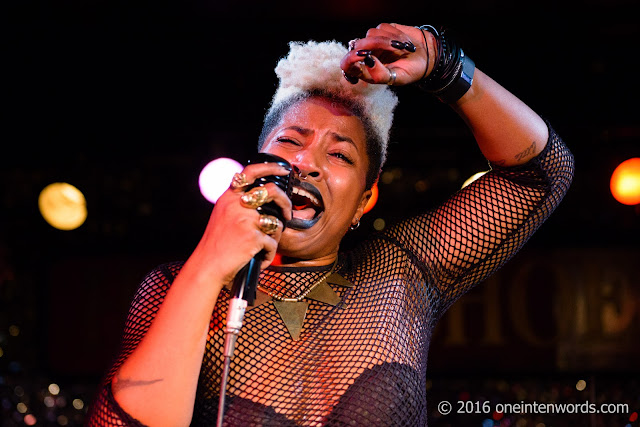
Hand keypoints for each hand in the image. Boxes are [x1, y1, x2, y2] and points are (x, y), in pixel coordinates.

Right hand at [191, 162, 292, 284]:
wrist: (207, 267)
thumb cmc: (217, 245)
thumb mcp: (223, 216)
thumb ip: (238, 204)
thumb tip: (264, 197)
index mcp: (229, 197)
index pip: (250, 172)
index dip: (270, 168)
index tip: (283, 170)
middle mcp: (237, 204)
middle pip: (272, 192)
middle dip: (286, 203)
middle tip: (288, 215)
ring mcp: (246, 219)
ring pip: (276, 223)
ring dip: (274, 238)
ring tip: (263, 248)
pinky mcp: (253, 236)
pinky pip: (272, 244)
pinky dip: (268, 255)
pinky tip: (259, 259)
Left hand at [340, 23, 433, 85]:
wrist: (427, 57)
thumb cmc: (410, 71)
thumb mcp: (396, 78)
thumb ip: (379, 74)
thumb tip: (366, 60)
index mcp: (365, 72)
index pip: (346, 65)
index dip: (350, 59)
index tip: (364, 54)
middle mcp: (366, 56)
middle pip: (358, 45)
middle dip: (376, 44)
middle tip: (395, 48)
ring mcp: (373, 42)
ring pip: (371, 34)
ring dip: (389, 41)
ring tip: (402, 49)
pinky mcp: (383, 31)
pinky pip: (383, 27)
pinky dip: (395, 34)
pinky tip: (404, 42)